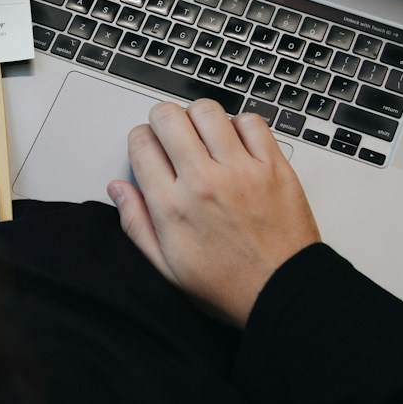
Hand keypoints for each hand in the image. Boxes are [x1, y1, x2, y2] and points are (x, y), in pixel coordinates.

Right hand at [109, 100, 319, 326]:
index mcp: (172, 206)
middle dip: (163, 119)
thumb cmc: (229, 285)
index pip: (141, 144)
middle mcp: (203, 182)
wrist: (284, 292)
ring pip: (207, 111)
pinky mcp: (273, 167)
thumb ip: (136, 224)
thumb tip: (118, 190)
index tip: (149, 147)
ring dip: (199, 118)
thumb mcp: (167, 267)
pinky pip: (250, 122)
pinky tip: (236, 144)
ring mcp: (240, 171)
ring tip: (204, 136)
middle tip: (172, 133)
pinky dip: (240, 125)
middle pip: (169, 117)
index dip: (141, 140)